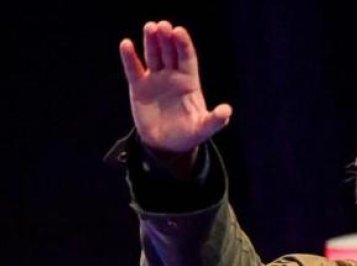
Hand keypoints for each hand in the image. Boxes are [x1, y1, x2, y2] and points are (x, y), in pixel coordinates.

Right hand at [119, 21, 230, 157]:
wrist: (166, 145)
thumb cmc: (188, 134)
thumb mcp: (204, 128)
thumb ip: (215, 120)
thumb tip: (227, 111)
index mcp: (189, 82)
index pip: (187, 58)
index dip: (183, 44)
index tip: (179, 31)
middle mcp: (172, 76)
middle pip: (170, 52)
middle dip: (166, 38)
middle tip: (162, 25)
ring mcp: (155, 79)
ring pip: (153, 56)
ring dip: (151, 41)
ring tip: (149, 27)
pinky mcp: (139, 87)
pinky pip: (134, 69)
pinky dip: (130, 57)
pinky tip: (126, 44)